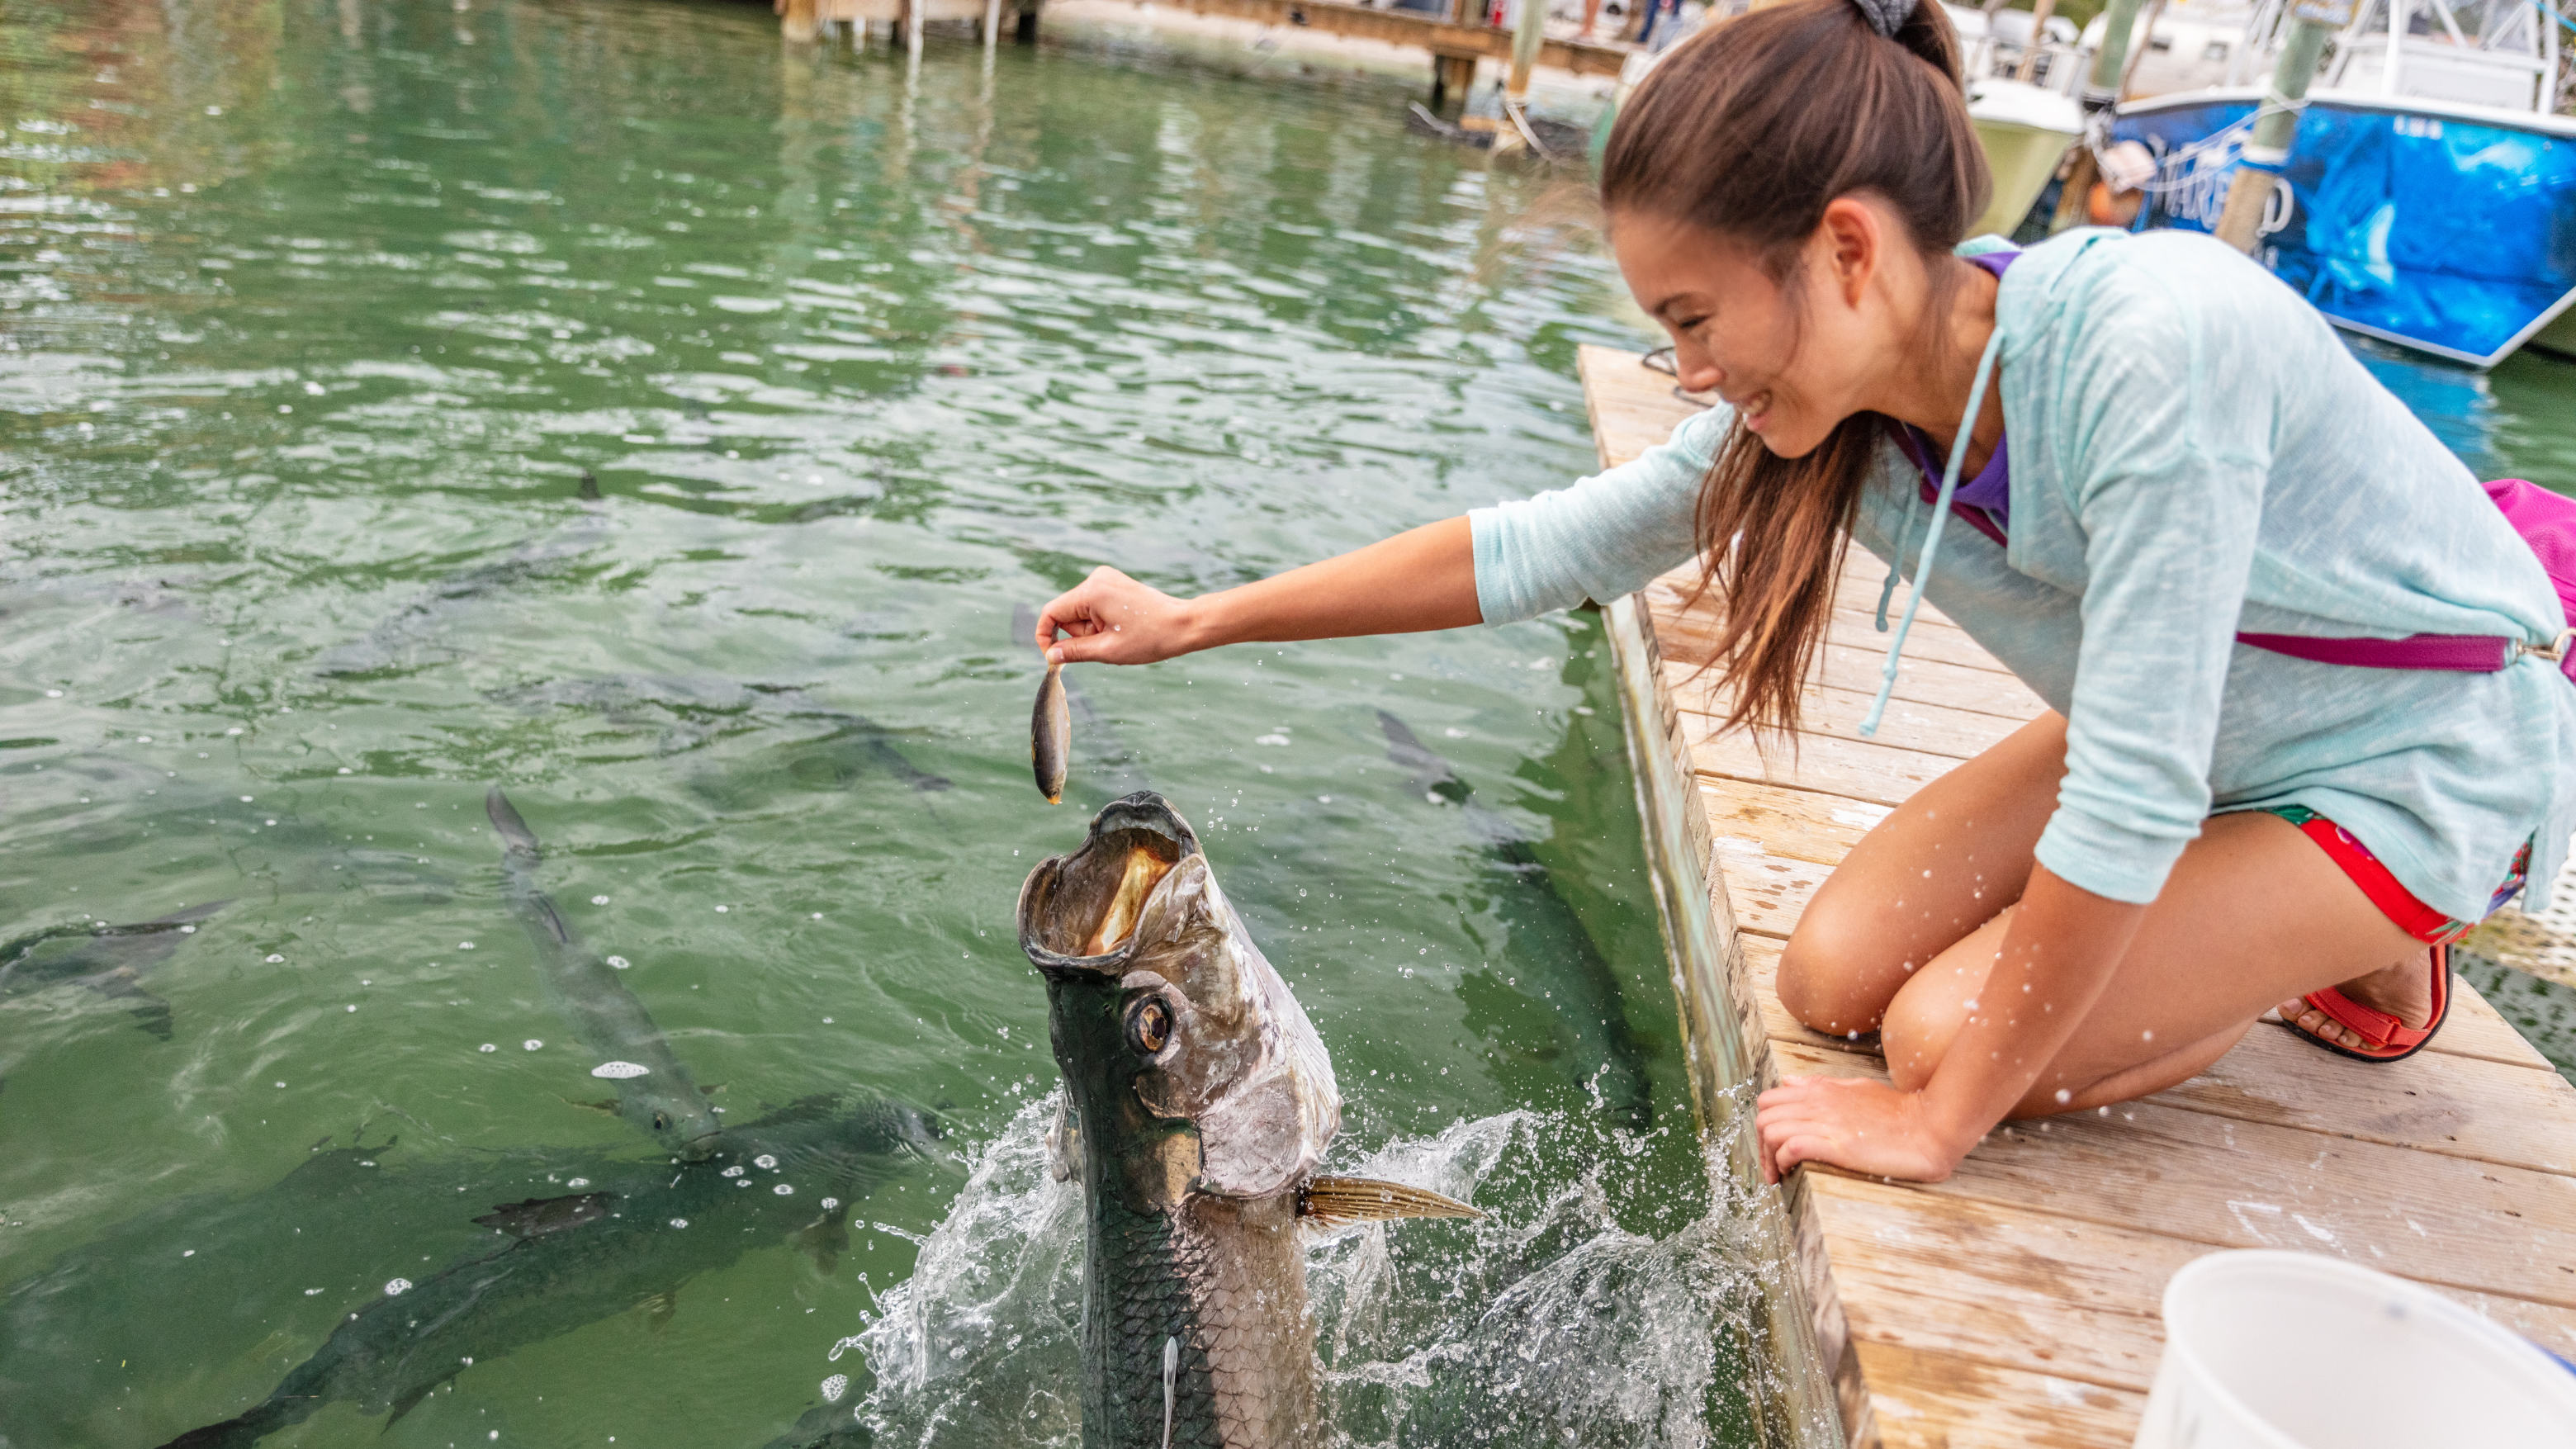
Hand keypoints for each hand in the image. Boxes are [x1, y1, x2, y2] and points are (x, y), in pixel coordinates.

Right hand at [1035, 566, 1200, 665]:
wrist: (1183, 625)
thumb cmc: (1150, 638)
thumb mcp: (1107, 651)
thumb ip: (1073, 652)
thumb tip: (1050, 656)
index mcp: (1092, 591)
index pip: (1051, 612)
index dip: (1045, 636)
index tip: (1052, 657)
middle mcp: (1096, 579)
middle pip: (1066, 613)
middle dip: (1078, 634)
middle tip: (1104, 645)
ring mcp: (1106, 579)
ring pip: (1080, 612)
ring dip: (1090, 630)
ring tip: (1117, 636)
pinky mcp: (1114, 584)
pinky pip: (1093, 606)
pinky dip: (1099, 622)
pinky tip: (1120, 629)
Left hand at [1754, 1075, 1972, 1184]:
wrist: (1929, 1128)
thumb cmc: (1900, 1112)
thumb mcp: (1857, 1088)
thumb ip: (1821, 1085)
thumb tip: (1789, 1082)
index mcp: (1821, 1089)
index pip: (1769, 1099)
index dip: (1764, 1125)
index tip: (1772, 1149)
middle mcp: (1817, 1102)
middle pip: (1763, 1116)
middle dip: (1759, 1145)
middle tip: (1772, 1170)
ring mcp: (1826, 1122)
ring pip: (1770, 1131)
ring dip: (1768, 1157)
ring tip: (1779, 1177)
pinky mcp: (1837, 1144)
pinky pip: (1791, 1147)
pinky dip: (1783, 1161)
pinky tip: (1791, 1173)